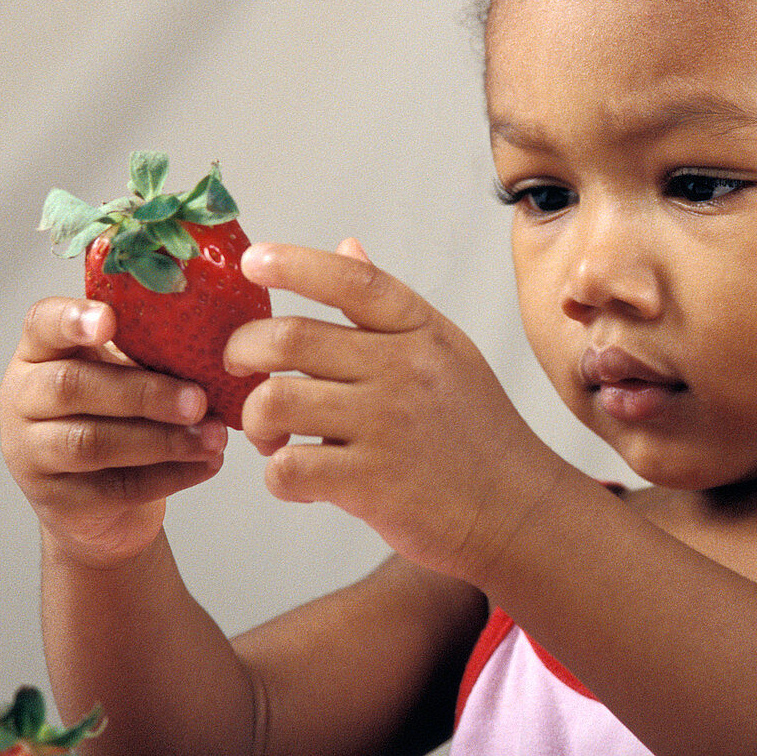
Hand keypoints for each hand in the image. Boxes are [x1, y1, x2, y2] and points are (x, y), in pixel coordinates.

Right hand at [0, 298, 227, 566]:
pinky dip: (173, 474)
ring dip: (164, 439)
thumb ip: (146, 353)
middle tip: (199, 400)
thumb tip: (208, 344)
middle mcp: (23, 399)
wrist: (102, 503)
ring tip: (214, 437)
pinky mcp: (60, 502)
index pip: (42, 324)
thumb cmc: (116, 417)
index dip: (72, 320)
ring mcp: (32, 454)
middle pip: (71, 387)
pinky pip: (117, 488)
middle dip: (144, 393)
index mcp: (41, 353)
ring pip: (91, 443)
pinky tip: (208, 462)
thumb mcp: (124, 373)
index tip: (108, 320)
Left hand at [226, 241, 569, 586]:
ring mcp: (386, 426)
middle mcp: (402, 369)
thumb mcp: (446, 351)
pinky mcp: (372, 484)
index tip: (251, 260)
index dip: (292, 263)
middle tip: (238, 367)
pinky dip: (276, 475)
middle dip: (241, 350)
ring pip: (275, 402)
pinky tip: (295, 475)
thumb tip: (347, 247)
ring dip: (254, 419)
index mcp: (420, 331)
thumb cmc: (476, 429)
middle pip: (288, 338)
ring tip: (271, 435)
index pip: (349, 280)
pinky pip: (288, 469)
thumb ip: (389, 307)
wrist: (518, 508)